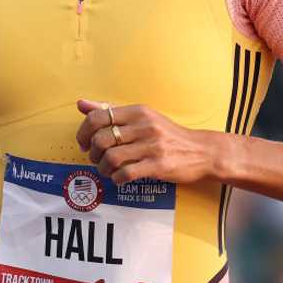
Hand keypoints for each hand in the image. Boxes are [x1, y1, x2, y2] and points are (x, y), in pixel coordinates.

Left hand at [75, 99, 217, 184]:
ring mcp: (152, 145)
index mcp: (138, 111)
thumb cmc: (167, 134)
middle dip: (92, 153)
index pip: (98, 117)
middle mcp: (144, 125)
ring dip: (103, 168)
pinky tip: (120, 178)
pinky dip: (116, 179)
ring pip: (110, 158)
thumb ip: (111, 111)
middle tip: (96, 159)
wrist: (201, 151)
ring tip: (107, 170)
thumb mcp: (142, 117)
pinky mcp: (158, 165)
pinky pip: (126, 174)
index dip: (83, 132)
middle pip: (101, 139)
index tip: (83, 142)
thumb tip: (81, 104)